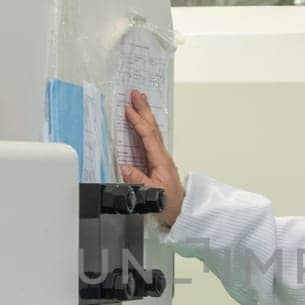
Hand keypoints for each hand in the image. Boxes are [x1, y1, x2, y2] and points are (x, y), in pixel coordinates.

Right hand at [120, 90, 183, 228]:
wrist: (180, 211)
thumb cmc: (168, 203)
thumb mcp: (151, 194)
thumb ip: (138, 180)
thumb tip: (125, 167)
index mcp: (161, 161)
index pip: (148, 136)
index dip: (138, 121)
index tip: (128, 109)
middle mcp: (162, 156)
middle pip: (152, 128)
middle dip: (144, 109)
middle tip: (136, 94)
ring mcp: (160, 158)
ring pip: (152, 131)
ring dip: (145, 114)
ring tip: (139, 101)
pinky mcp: (157, 161)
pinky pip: (150, 139)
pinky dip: (144, 126)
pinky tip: (141, 122)